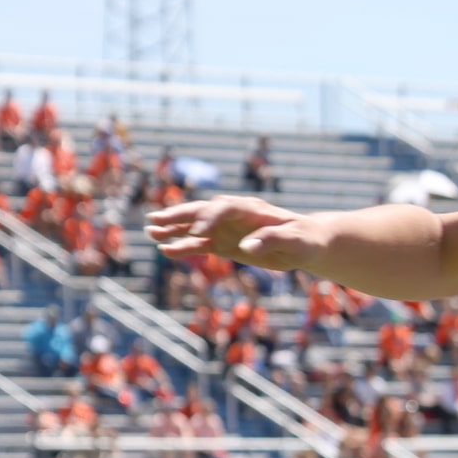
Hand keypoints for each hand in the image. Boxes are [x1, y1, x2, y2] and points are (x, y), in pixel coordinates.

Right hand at [145, 195, 325, 272]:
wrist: (306, 243)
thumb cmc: (303, 239)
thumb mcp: (295, 241)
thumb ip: (273, 240)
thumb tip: (248, 247)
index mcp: (250, 208)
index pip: (223, 207)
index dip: (209, 218)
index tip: (197, 233)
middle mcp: (233, 215)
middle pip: (201, 211)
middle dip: (179, 216)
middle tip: (156, 220)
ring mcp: (226, 229)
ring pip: (195, 227)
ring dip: (174, 230)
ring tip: (151, 232)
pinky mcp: (225, 244)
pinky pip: (201, 245)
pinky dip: (184, 247)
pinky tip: (167, 250)